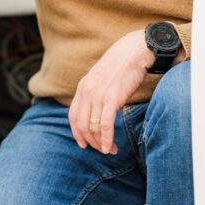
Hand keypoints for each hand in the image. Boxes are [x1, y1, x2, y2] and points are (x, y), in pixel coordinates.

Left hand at [66, 27, 154, 155]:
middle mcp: (86, 92)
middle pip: (81, 124)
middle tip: (102, 150)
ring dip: (101, 143)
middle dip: (90, 142)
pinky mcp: (112, 99)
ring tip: (110, 150)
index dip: (77, 133)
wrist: (131, 54)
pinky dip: (107, 139)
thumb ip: (94, 94)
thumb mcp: (100, 81)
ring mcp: (98, 95)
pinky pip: (105, 125)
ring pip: (93, 127)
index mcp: (82, 88)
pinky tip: (111, 148)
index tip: (84, 145)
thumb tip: (95, 112)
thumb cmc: (119, 69)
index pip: (72, 116)